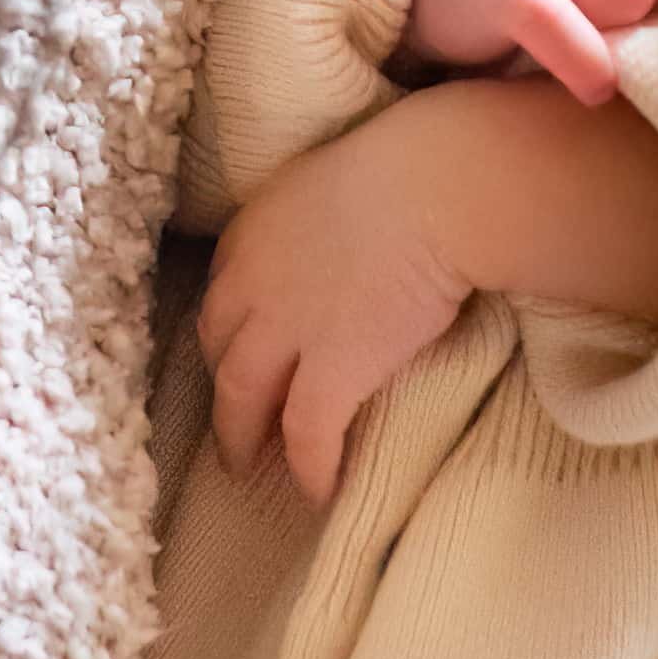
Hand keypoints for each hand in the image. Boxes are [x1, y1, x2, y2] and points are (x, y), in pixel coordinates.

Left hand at [198, 110, 471, 502]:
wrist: (437, 188)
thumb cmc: (413, 167)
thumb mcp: (343, 179)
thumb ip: (328, 217)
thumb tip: (357, 241)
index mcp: (253, 232)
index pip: (224, 292)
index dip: (231, 328)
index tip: (242, 348)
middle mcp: (251, 284)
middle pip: (219, 348)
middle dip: (223, 386)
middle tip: (233, 418)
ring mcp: (285, 332)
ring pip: (240, 398)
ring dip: (240, 437)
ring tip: (247, 468)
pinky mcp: (329, 372)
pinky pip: (306, 435)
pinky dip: (307, 467)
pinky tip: (315, 492)